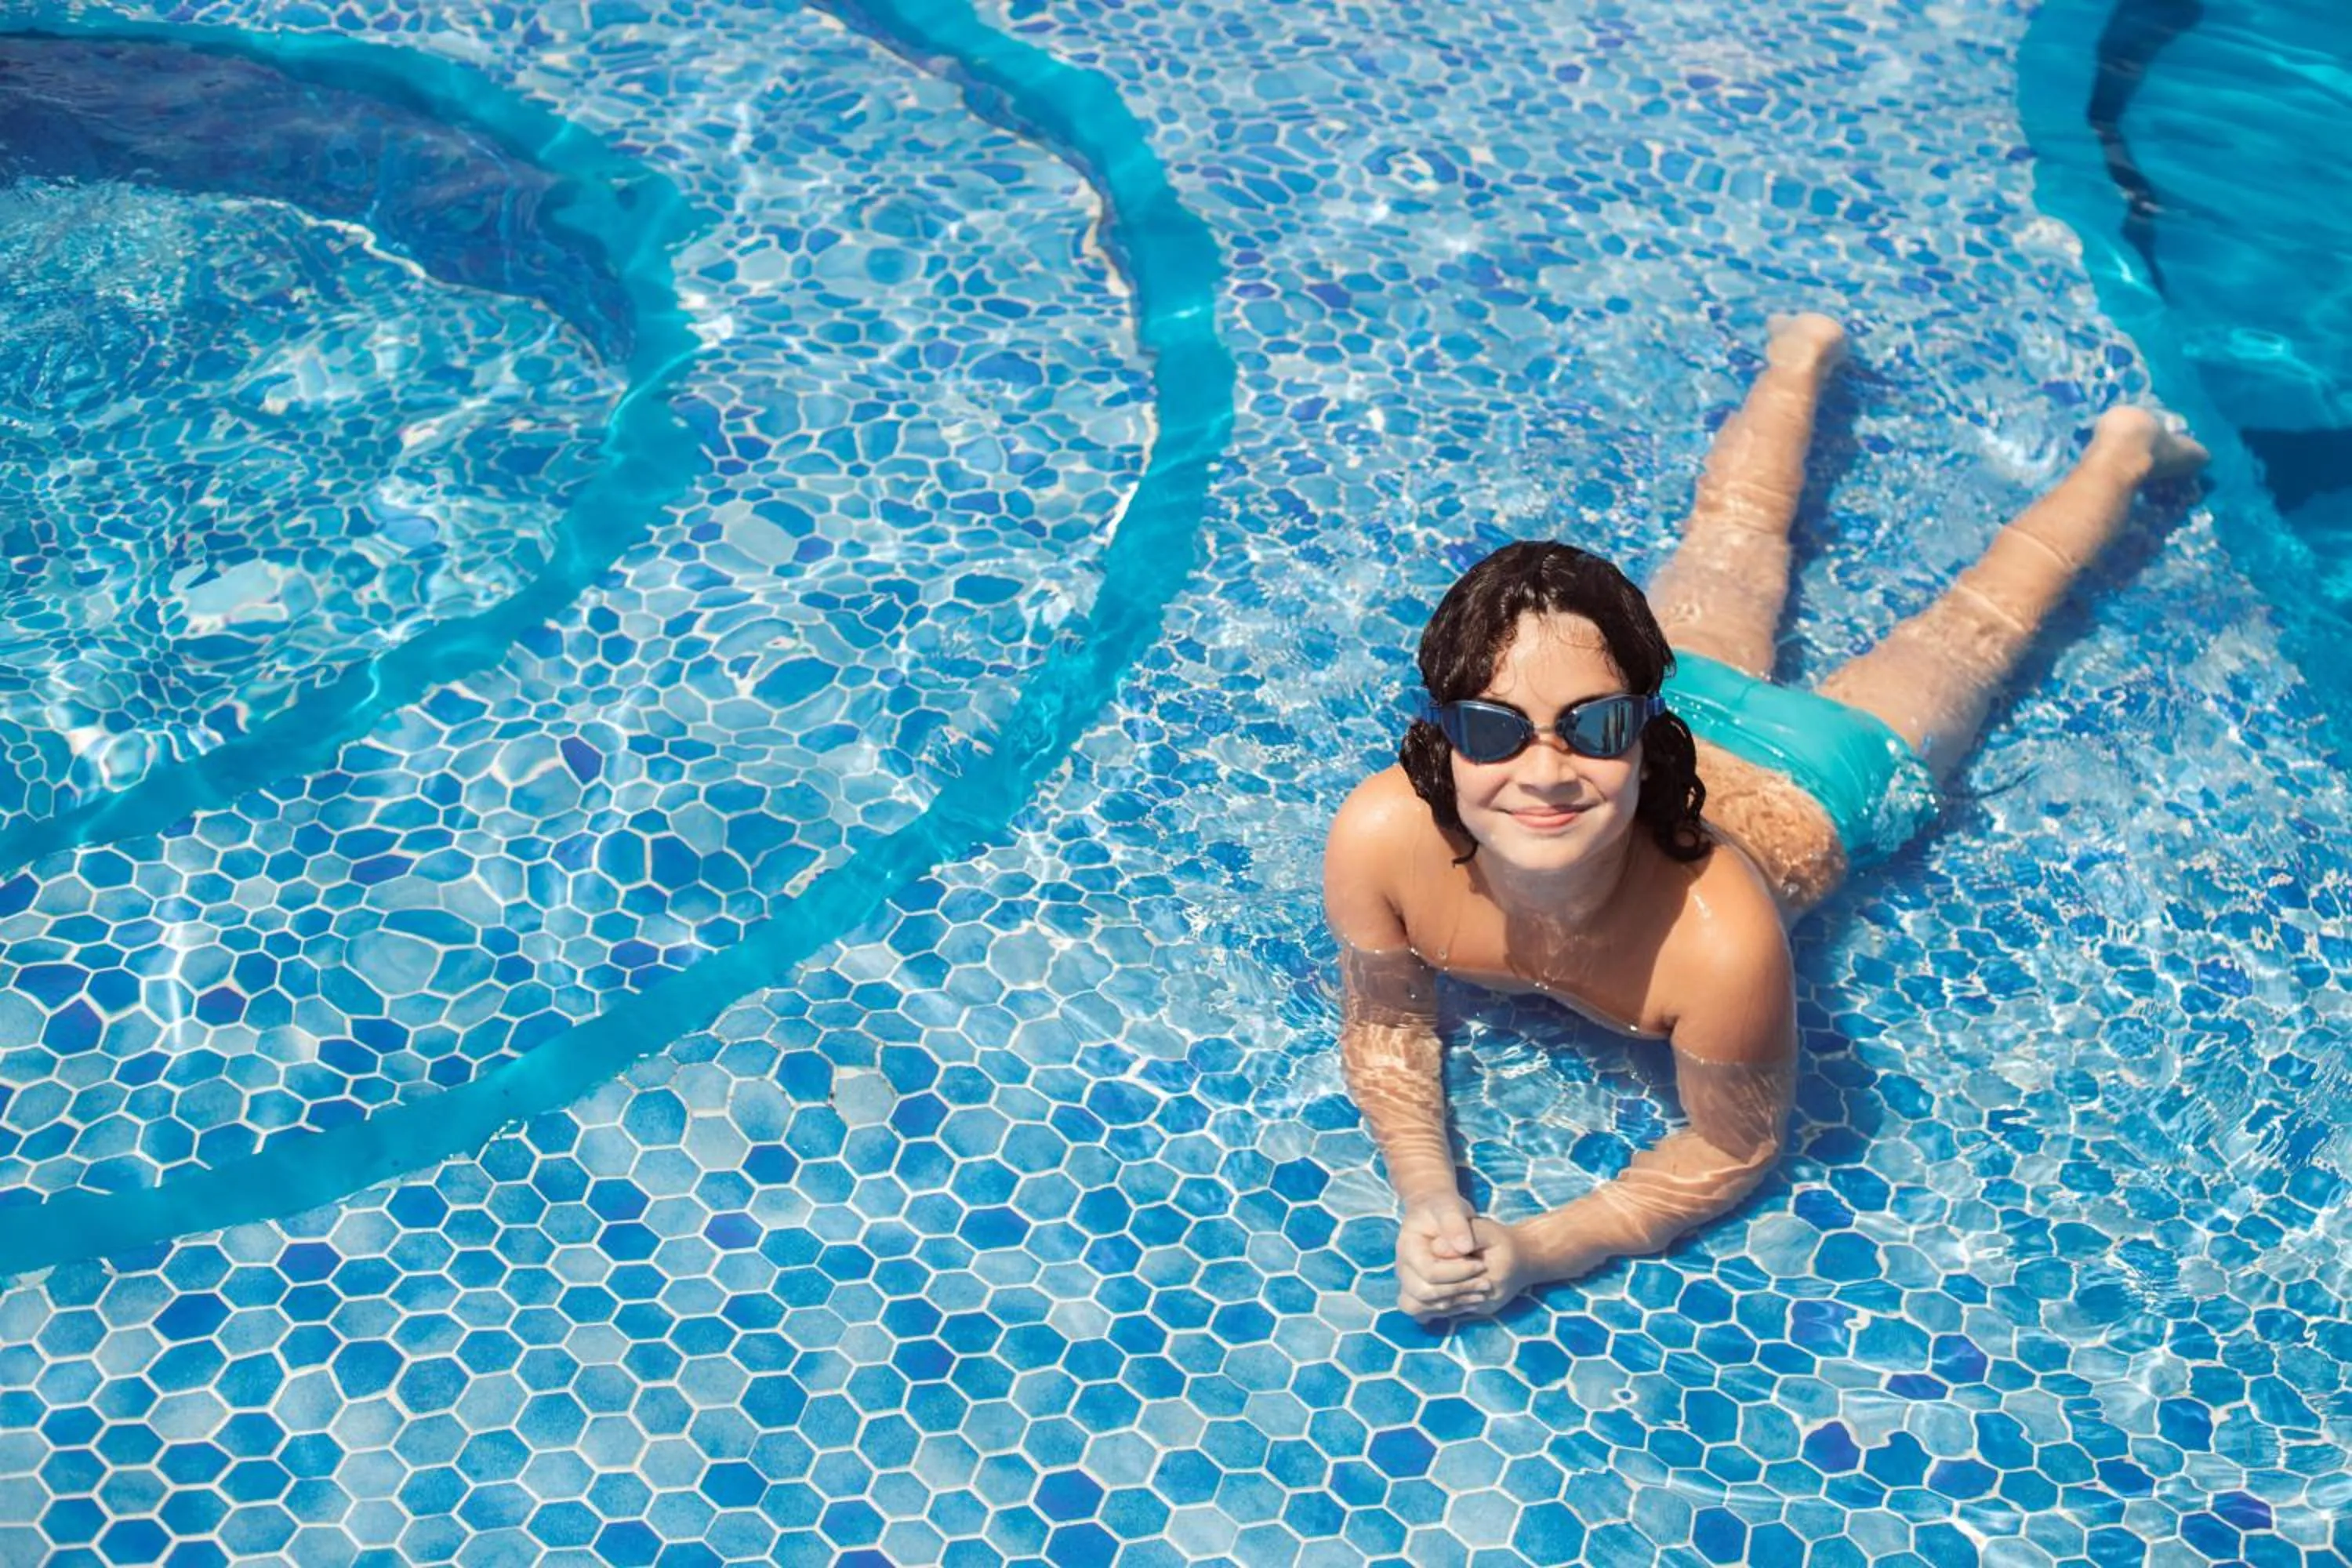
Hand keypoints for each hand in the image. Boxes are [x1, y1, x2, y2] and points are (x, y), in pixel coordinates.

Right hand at [1395, 1193, 1490, 1321]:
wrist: (1435, 1212)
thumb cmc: (1443, 1208)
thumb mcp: (1450, 1207)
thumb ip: (1455, 1224)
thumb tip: (1464, 1249)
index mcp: (1407, 1247)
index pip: (1430, 1272)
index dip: (1458, 1273)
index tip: (1481, 1264)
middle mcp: (1403, 1268)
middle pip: (1424, 1293)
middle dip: (1458, 1290)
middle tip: (1486, 1283)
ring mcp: (1407, 1282)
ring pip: (1421, 1307)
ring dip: (1454, 1304)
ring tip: (1480, 1294)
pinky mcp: (1416, 1292)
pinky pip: (1424, 1312)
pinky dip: (1447, 1310)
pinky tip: (1469, 1299)